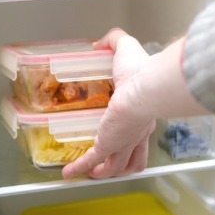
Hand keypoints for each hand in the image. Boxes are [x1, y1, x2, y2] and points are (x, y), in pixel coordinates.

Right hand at [62, 28, 155, 178]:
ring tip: (89, 172)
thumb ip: (116, 40)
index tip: (125, 138)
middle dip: (121, 163)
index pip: (141, 133)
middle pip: (132, 158)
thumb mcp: (127, 48)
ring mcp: (122, 142)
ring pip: (115, 166)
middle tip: (108, 164)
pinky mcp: (108, 145)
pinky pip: (91, 160)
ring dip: (101, 172)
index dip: (134, 139)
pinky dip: (79, 168)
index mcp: (144, 115)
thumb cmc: (142, 71)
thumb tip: (100, 43)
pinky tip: (68, 173)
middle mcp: (136, 133)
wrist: (146, 88)